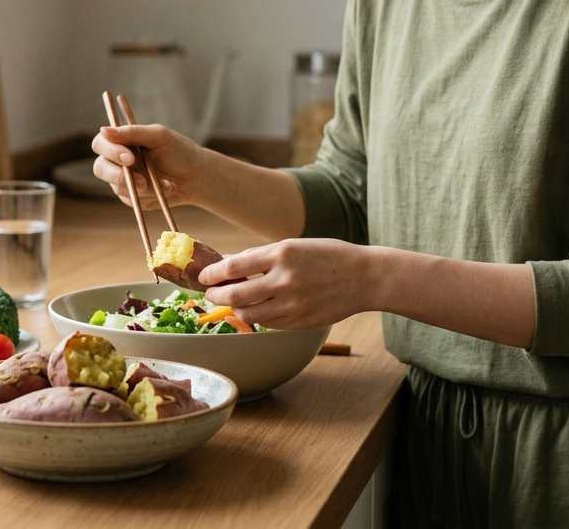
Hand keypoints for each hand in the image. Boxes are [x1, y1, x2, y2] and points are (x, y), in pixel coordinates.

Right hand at [92, 124, 207, 209]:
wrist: (196, 176)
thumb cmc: (178, 150)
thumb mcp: (159, 136)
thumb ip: (133, 132)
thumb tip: (104, 130)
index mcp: (121, 141)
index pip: (100, 143)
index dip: (110, 151)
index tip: (129, 157)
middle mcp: (117, 161)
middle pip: (100, 168)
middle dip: (119, 176)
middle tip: (142, 181)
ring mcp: (123, 181)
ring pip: (119, 187)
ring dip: (146, 187)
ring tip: (168, 183)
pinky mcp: (132, 198)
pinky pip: (133, 200)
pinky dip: (152, 195)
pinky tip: (168, 189)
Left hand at [198, 238, 374, 329]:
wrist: (364, 277)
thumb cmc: (328, 256)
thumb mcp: (294, 245)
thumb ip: (260, 256)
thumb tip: (228, 265)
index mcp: (281, 253)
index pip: (233, 267)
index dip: (213, 274)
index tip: (205, 277)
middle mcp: (284, 279)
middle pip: (234, 296)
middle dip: (216, 295)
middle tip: (211, 293)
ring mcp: (292, 303)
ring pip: (248, 314)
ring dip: (234, 309)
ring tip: (233, 302)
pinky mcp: (299, 321)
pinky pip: (267, 323)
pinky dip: (257, 316)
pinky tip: (257, 308)